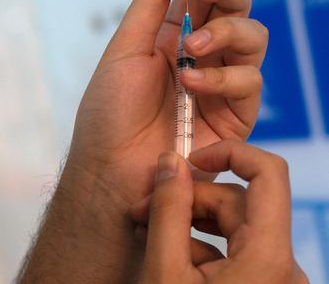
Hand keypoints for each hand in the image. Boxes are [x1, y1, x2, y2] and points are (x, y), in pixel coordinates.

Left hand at [70, 0, 266, 202]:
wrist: (112, 168)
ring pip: (252, 36)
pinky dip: (223, 76)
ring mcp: (220, 81)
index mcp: (170, 33)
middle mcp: (199, 53)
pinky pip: (250, 80)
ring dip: (224, 33)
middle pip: (234, 5)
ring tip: (190, 50)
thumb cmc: (109, 110)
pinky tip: (193, 85)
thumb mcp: (126, 46)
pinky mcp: (237, 113)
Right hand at [130, 142, 307, 282]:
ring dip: (188, 219)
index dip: (229, 153)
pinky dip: (200, 243)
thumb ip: (167, 211)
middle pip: (236, 201)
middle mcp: (282, 266)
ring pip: (232, 224)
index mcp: (268, 258)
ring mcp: (274, 277)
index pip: (268, 173)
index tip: (190, 159)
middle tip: (142, 210)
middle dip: (187, 198)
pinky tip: (165, 251)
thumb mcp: (164, 270)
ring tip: (146, 230)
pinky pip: (234, 248)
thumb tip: (169, 160)